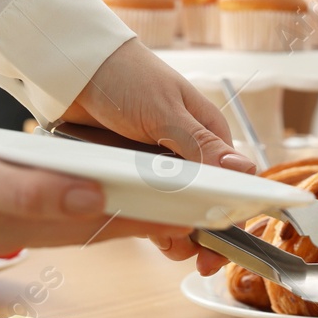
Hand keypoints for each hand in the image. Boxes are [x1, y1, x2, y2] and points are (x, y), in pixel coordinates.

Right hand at [0, 114, 207, 264]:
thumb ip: (30, 193)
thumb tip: (93, 201)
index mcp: (18, 225)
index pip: (103, 224)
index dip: (151, 218)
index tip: (194, 211)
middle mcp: (18, 228)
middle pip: (98, 222)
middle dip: (146, 215)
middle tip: (194, 201)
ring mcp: (4, 216)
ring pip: (78, 214)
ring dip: (118, 203)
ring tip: (161, 189)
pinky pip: (52, 200)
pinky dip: (82, 189)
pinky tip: (94, 175)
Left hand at [62, 40, 252, 273]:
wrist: (73, 65)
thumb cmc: (126, 75)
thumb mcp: (165, 112)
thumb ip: (200, 145)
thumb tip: (244, 172)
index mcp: (207, 135)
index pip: (230, 184)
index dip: (228, 218)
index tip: (216, 248)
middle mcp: (186, 151)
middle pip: (200, 203)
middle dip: (195, 231)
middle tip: (183, 253)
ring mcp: (156, 163)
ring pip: (170, 208)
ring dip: (167, 227)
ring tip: (160, 241)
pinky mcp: (129, 169)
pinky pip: (141, 202)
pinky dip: (141, 216)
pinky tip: (136, 225)